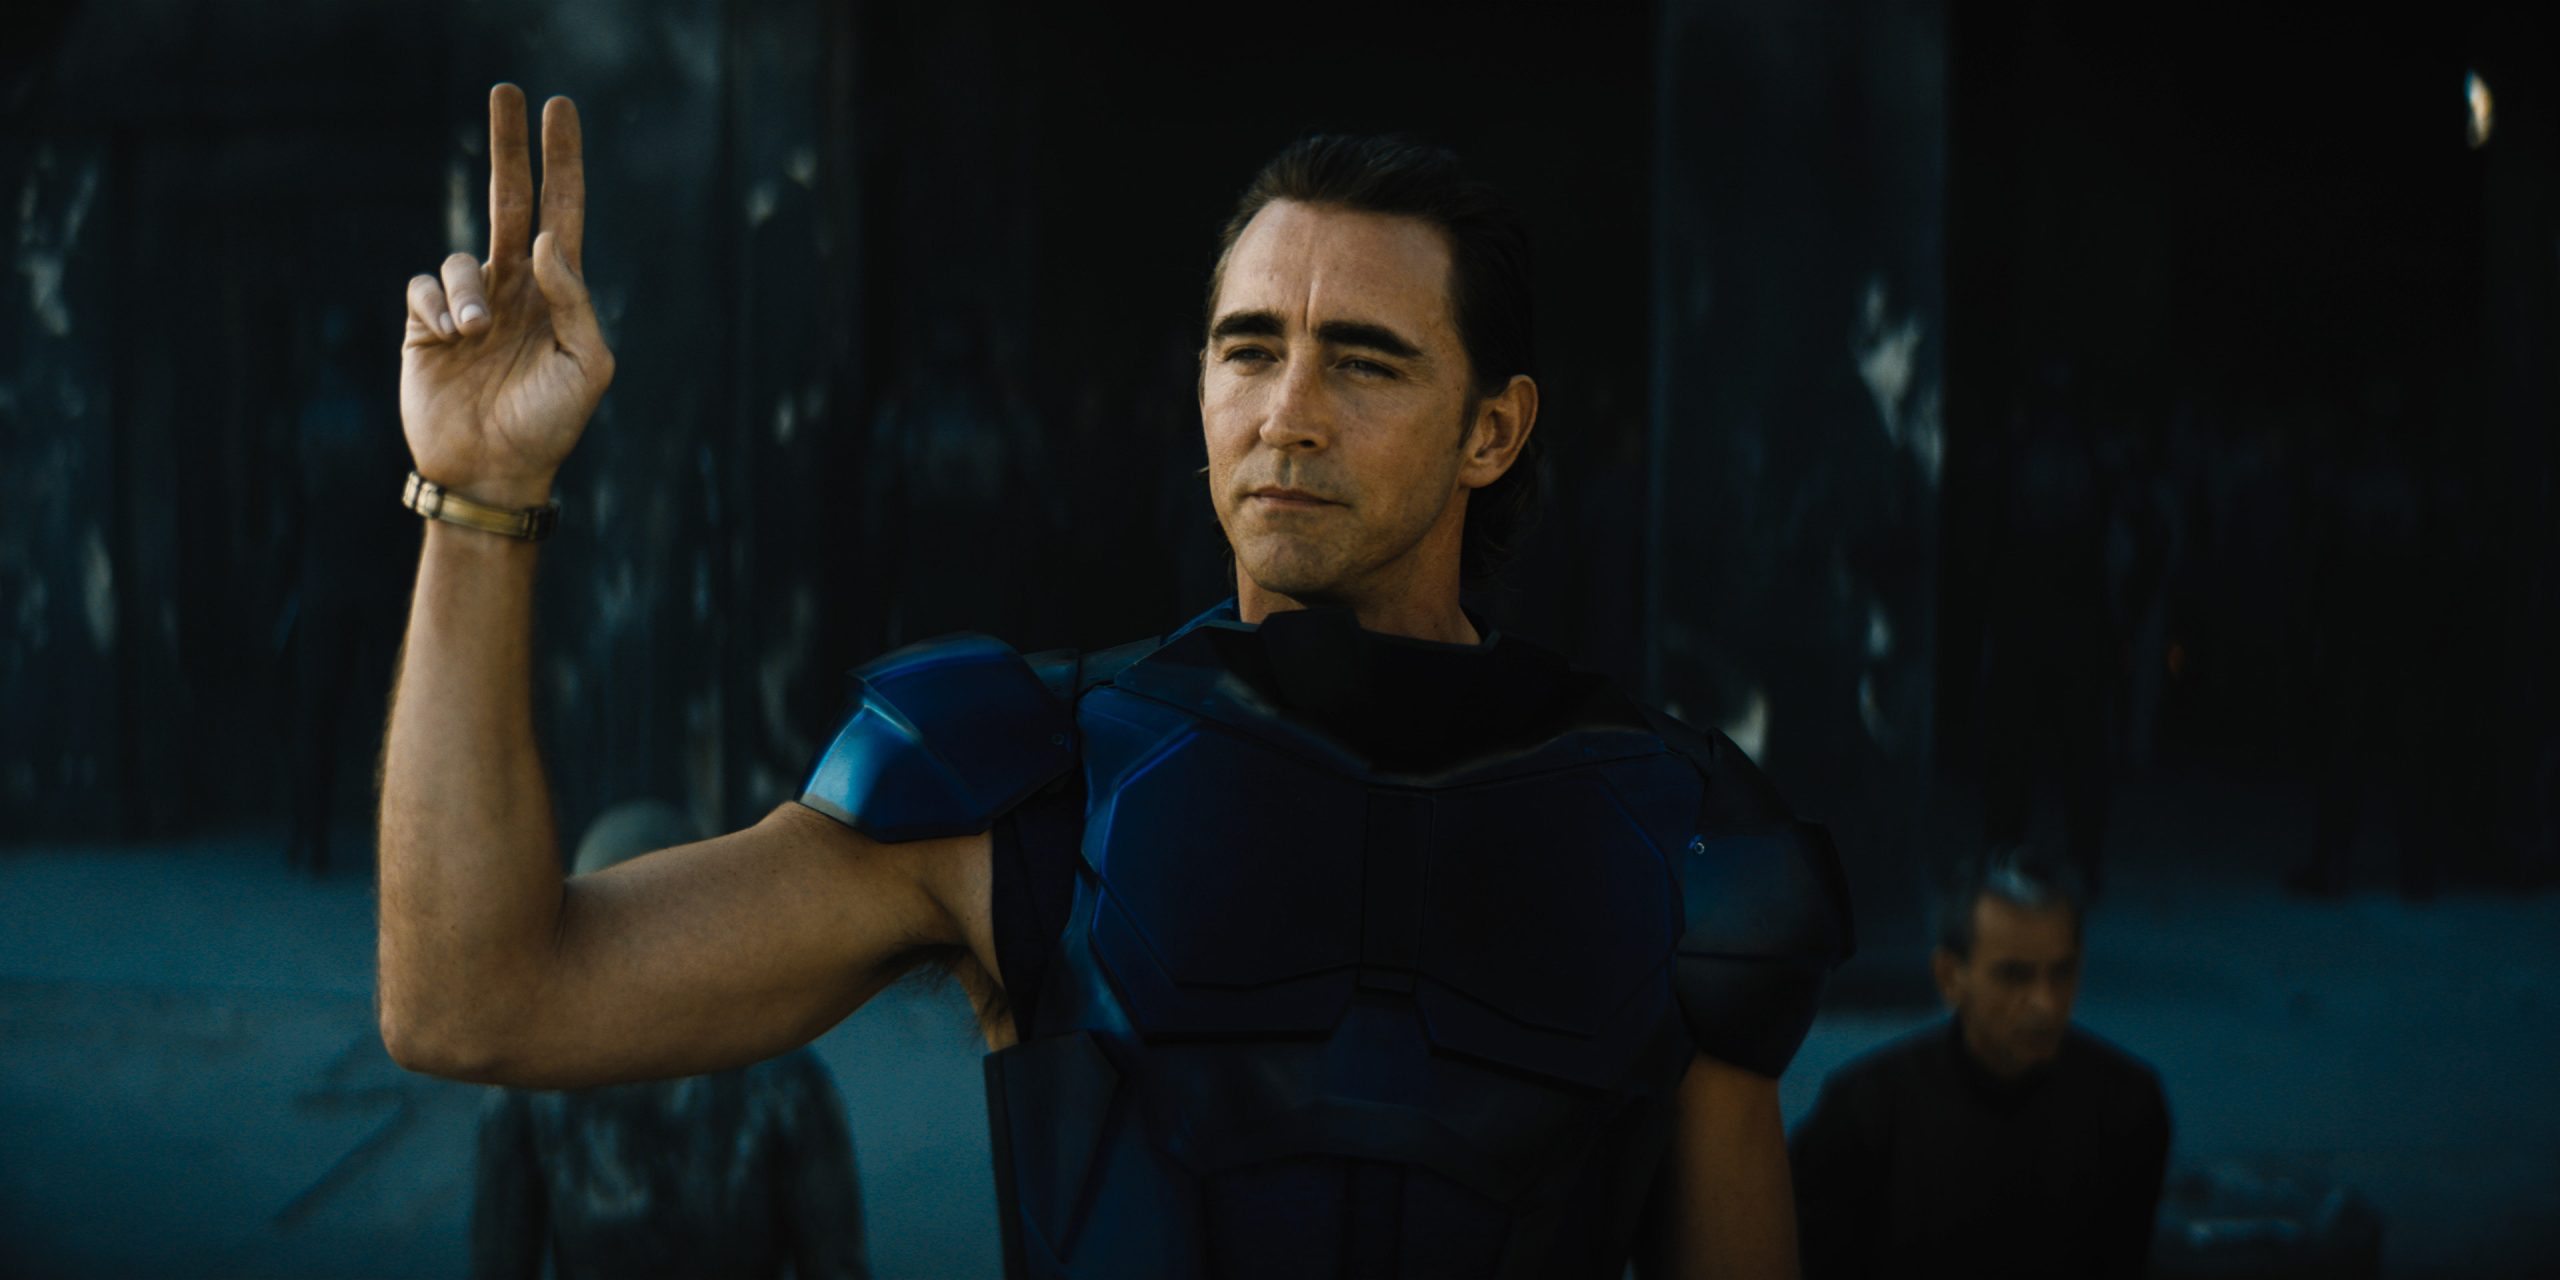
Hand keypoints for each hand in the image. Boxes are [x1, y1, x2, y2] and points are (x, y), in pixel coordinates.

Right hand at [399, 85, 612, 506]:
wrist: (494, 472)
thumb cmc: (550, 424)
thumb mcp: (586, 365)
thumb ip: (575, 301)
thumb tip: (551, 243)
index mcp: (557, 293)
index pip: (562, 212)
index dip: (562, 162)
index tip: (558, 109)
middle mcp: (513, 287)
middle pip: (510, 199)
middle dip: (510, 147)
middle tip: (508, 90)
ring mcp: (468, 304)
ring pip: (460, 260)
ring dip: (469, 293)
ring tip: (477, 335)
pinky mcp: (425, 325)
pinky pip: (423, 290)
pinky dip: (437, 309)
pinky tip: (449, 342)